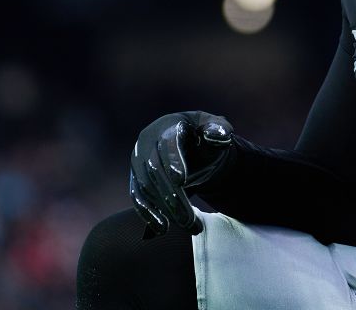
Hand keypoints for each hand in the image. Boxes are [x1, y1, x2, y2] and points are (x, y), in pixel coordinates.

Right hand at [128, 111, 233, 235]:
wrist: (192, 147)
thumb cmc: (206, 137)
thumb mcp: (218, 129)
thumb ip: (219, 130)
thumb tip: (217, 135)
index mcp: (167, 125)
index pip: (168, 143)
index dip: (174, 160)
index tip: (182, 180)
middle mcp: (147, 141)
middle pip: (155, 170)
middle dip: (173, 196)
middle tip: (191, 220)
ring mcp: (138, 161)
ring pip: (146, 187)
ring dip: (165, 210)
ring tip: (190, 227)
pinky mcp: (135, 178)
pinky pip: (137, 197)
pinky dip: (147, 214)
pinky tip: (162, 230)